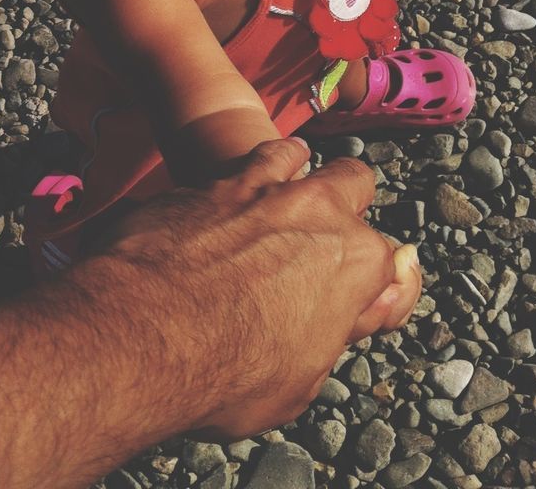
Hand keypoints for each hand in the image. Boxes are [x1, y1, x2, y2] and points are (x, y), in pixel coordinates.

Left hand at [79, 139, 420, 438]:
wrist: (142, 334)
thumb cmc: (227, 374)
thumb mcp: (303, 380)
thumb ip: (335, 329)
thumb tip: (356, 306)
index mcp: (356, 263)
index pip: (393, 266)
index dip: (375, 288)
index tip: (358, 305)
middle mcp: (317, 210)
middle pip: (354, 182)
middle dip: (346, 203)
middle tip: (322, 237)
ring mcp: (260, 186)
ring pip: (295, 155)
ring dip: (292, 172)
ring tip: (279, 197)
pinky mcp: (208, 180)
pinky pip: (236, 164)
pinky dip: (237, 181)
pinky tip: (225, 201)